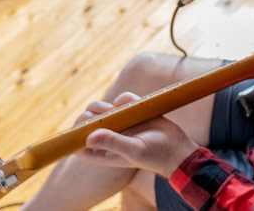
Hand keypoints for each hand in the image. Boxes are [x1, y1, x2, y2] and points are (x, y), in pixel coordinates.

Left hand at [73, 92, 198, 178]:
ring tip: (116, 109)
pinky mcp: (130, 112)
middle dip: (90, 114)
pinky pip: (120, 100)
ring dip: (104, 105)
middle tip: (106, 113)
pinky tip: (134, 105)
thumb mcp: (134, 150)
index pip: (78, 145)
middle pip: (85, 122)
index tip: (86, 125)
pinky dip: (125, 99)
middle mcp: (108, 138)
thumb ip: (113, 143)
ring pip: (99, 108)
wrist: (178, 146)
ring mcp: (118, 124)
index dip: (75, 134)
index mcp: (103, 153)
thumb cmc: (156, 154)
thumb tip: (89, 137)